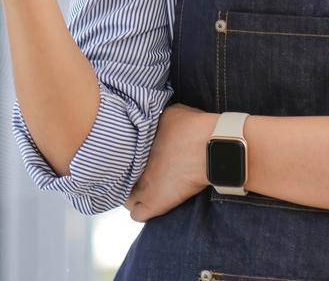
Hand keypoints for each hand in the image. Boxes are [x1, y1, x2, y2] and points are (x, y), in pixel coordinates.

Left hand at [126, 103, 217, 222]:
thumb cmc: (192, 127)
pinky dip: (141, 212)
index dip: (127, 158)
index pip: (120, 155)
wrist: (210, 146)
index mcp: (136, 144)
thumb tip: (159, 123)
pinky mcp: (155, 202)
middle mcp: (134, 166)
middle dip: (126, 176)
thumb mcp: (170, 113)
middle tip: (138, 175)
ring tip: (143, 192)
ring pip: (125, 198)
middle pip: (118, 177)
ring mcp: (143, 186)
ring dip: (132, 196)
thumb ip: (158, 122)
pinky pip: (137, 215)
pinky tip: (149, 206)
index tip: (135, 157)